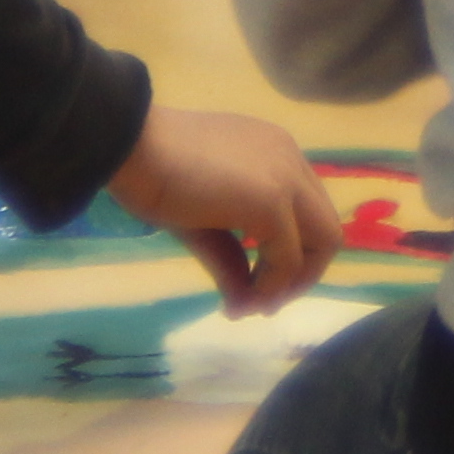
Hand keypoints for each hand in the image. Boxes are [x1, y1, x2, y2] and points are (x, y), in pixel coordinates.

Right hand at [107, 105, 340, 312]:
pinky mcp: (271, 202)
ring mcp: (285, 178)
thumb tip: (243, 306)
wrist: (128, 146)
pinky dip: (271, 287)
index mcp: (274, 152)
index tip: (255, 285)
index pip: (306, 212)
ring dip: (291, 284)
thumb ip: (231, 259)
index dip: (290, 254)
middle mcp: (290, 159)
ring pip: (323, 242)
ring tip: (252, 307)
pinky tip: (241, 300)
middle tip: (261, 303)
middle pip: (325, 229)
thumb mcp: (200, 222)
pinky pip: (288, 259)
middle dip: (300, 275)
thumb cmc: (153, 172)